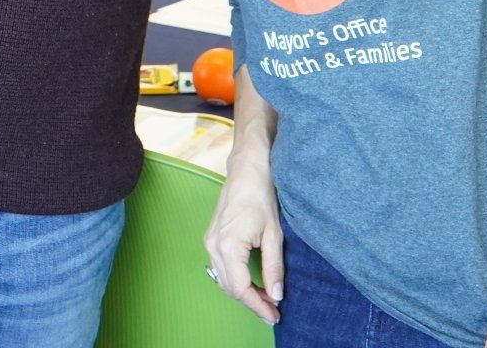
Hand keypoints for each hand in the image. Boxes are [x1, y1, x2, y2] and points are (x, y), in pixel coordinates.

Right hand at [203, 159, 284, 324]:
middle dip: (251, 302)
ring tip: (266, 299)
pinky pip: (220, 268)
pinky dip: (235, 280)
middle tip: (273, 311)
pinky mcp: (210, 238)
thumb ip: (273, 267)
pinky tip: (252, 283)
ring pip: (223, 280)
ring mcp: (209, 242)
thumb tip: (276, 295)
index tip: (274, 315)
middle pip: (230, 288)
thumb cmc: (261, 196)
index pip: (240, 288)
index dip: (257, 305)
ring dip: (243, 292)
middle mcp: (213, 246)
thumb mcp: (274, 234)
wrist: (246, 170)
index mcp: (228, 245)